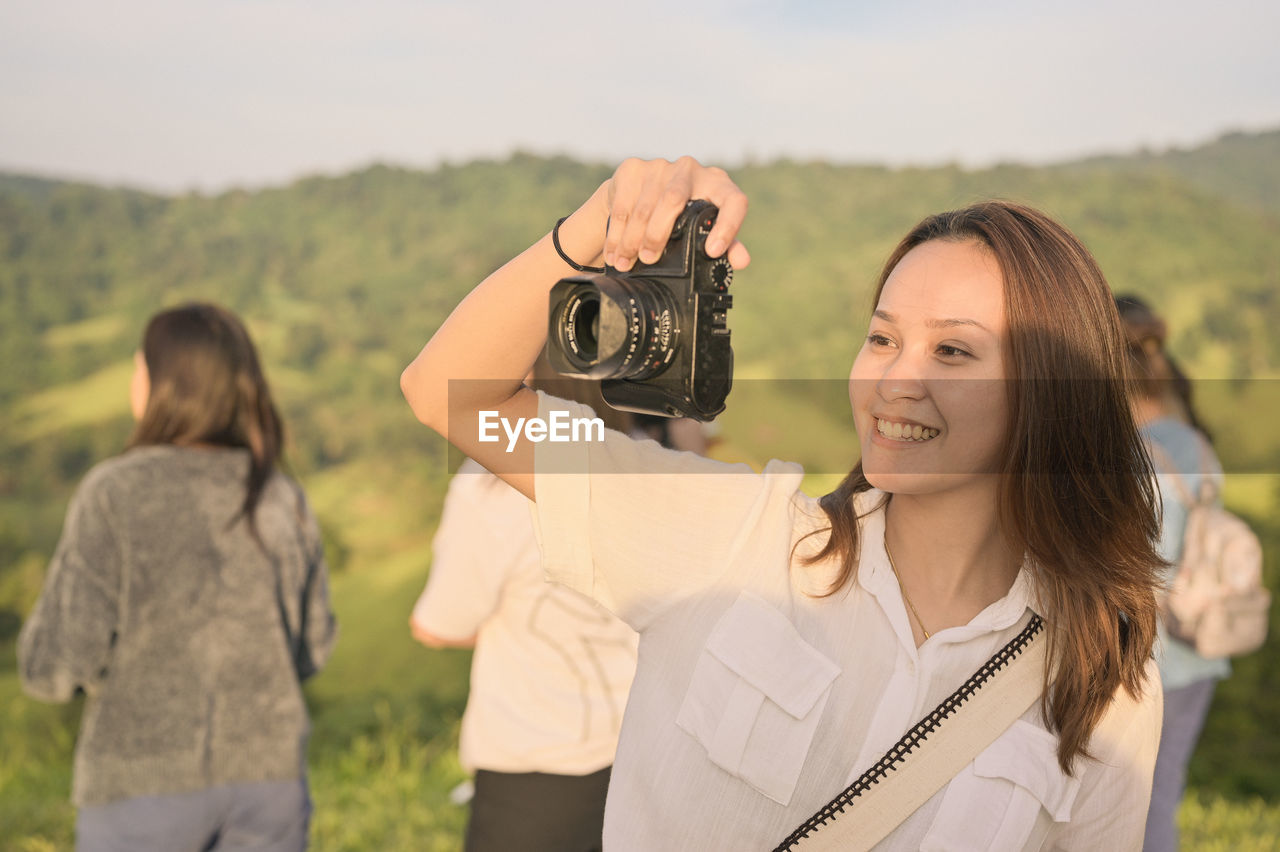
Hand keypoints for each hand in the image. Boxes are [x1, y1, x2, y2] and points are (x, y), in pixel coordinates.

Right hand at [601, 156, 749, 272]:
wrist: (642, 190)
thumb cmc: (683, 214)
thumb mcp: (705, 226)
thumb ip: (727, 244)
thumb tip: (741, 261)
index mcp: (718, 184)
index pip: (732, 201)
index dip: (727, 226)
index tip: (713, 251)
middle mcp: (691, 170)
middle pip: (674, 199)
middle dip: (658, 234)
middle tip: (649, 259)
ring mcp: (660, 166)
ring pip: (643, 206)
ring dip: (631, 239)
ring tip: (625, 262)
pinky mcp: (633, 168)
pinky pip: (622, 205)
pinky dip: (616, 233)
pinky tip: (613, 251)